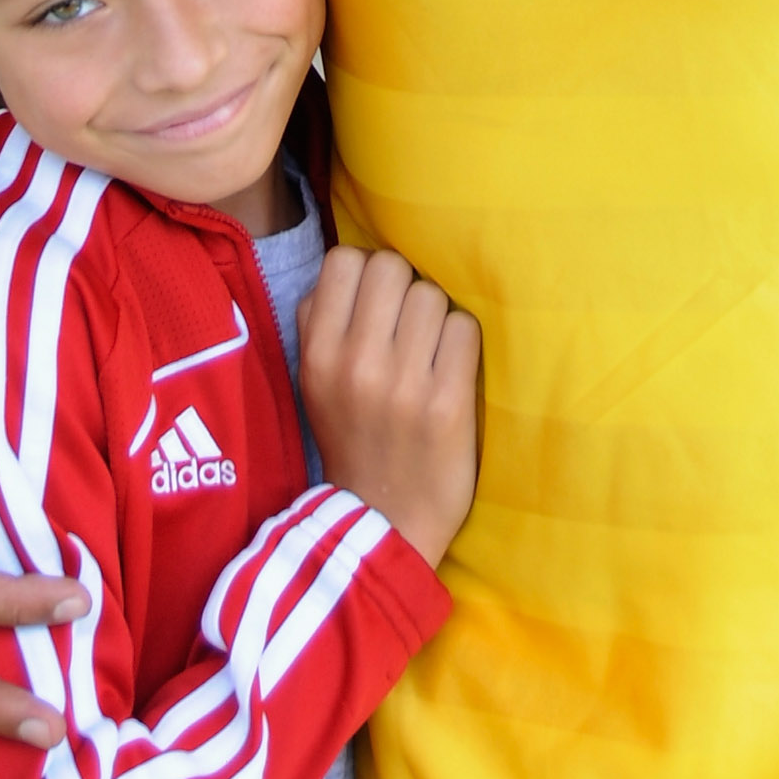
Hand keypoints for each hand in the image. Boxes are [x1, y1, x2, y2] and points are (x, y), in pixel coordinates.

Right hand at [299, 244, 479, 568]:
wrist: (386, 519)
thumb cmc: (352, 438)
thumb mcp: (313, 382)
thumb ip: (317, 321)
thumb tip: (350, 266)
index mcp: (318, 355)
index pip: (345, 260)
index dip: (366, 273)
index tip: (376, 302)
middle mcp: (356, 363)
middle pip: (393, 268)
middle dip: (405, 288)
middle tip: (408, 325)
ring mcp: (404, 384)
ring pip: (432, 295)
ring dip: (437, 317)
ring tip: (429, 351)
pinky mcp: (448, 403)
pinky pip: (464, 328)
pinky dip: (461, 343)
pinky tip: (450, 369)